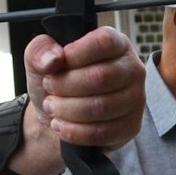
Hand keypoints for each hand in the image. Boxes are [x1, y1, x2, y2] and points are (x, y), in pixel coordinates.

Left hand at [24, 27, 145, 153]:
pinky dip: (73, 131)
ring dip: (66, 109)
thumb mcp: (39, 60)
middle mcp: (132, 69)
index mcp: (116, 44)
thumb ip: (41, 50)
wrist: (55, 116)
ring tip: (52, 107)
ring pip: (100, 107)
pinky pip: (101, 132)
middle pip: (100, 77)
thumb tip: (53, 59)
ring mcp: (135, 99)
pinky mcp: (130, 126)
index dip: (75, 54)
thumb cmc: (56, 81)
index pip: (104, 42)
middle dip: (65, 86)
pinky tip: (59, 125)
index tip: (56, 66)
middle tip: (49, 88)